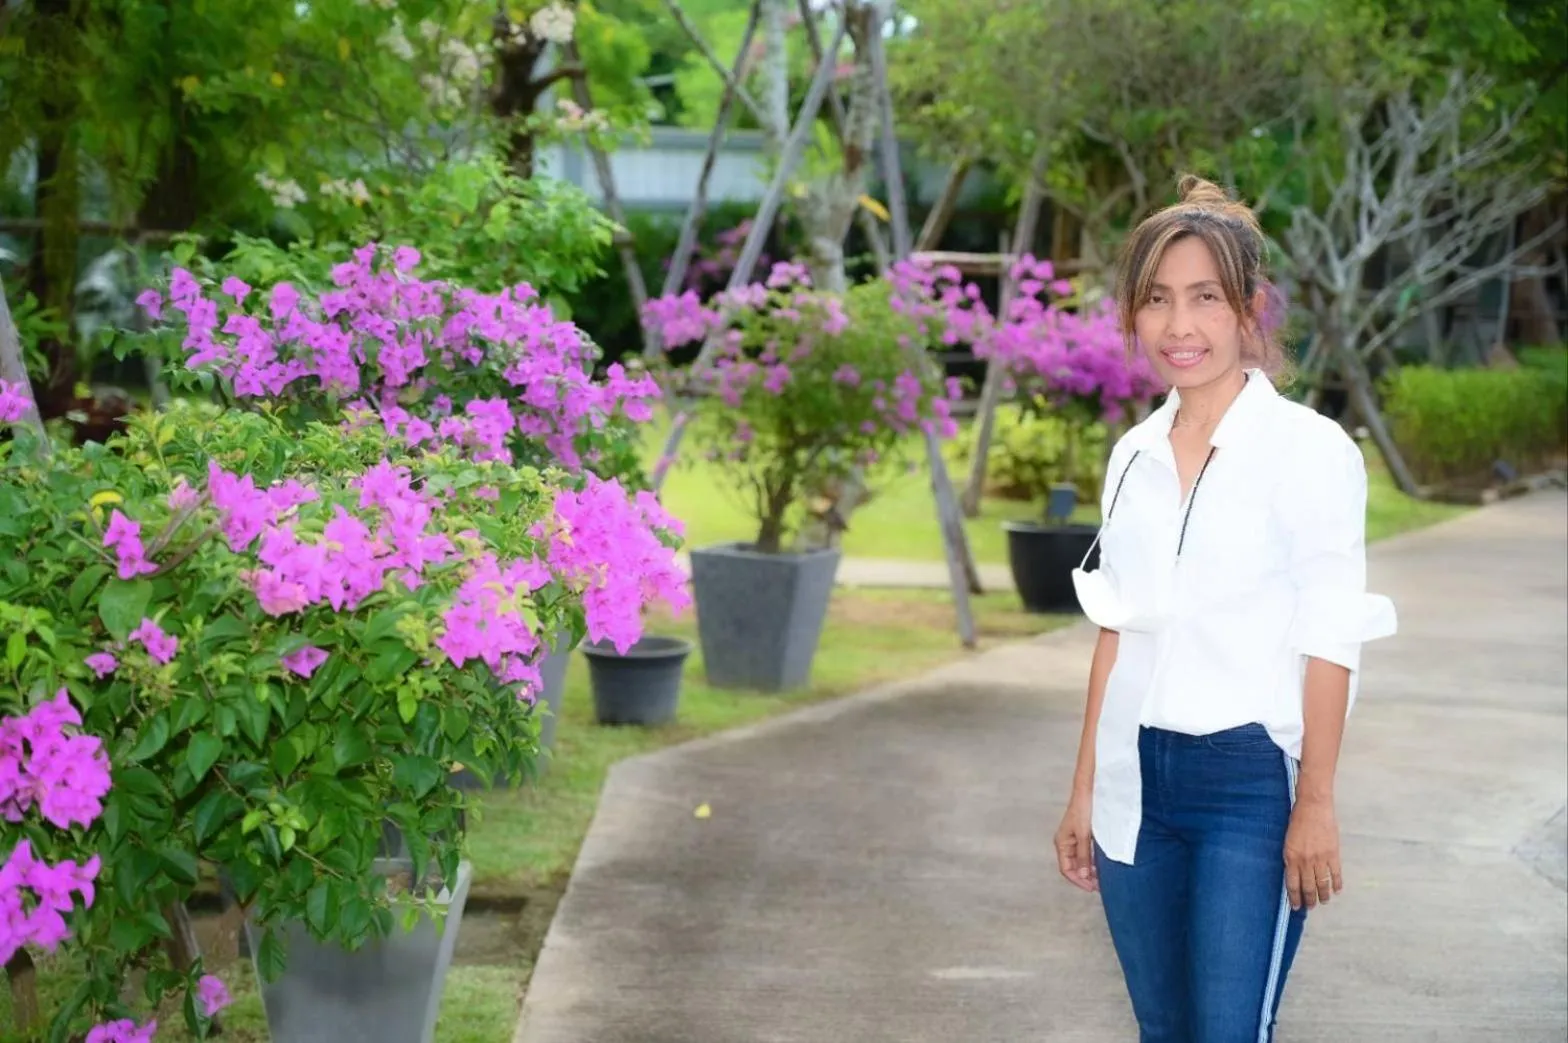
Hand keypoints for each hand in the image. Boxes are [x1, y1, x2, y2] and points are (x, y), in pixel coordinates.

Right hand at [1054, 791, 1097, 892]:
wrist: (1087, 791)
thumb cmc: (1083, 809)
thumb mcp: (1084, 835)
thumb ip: (1084, 856)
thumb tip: (1083, 875)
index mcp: (1061, 843)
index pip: (1066, 869)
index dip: (1078, 880)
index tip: (1092, 888)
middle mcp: (1065, 843)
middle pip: (1072, 867)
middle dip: (1085, 877)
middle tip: (1099, 885)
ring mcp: (1073, 839)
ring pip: (1080, 861)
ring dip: (1089, 870)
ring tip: (1102, 877)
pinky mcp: (1082, 835)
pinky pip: (1085, 853)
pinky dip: (1092, 861)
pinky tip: (1101, 865)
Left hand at [1283, 795, 1341, 910]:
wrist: (1313, 807)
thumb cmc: (1298, 820)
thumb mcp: (1288, 840)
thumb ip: (1291, 857)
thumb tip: (1294, 873)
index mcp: (1291, 857)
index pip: (1292, 884)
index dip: (1295, 897)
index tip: (1296, 906)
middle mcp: (1305, 861)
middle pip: (1308, 887)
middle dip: (1309, 899)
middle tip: (1311, 907)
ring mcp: (1320, 859)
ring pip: (1322, 884)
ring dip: (1323, 895)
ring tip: (1324, 902)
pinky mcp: (1333, 854)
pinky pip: (1336, 874)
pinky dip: (1337, 884)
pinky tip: (1337, 891)